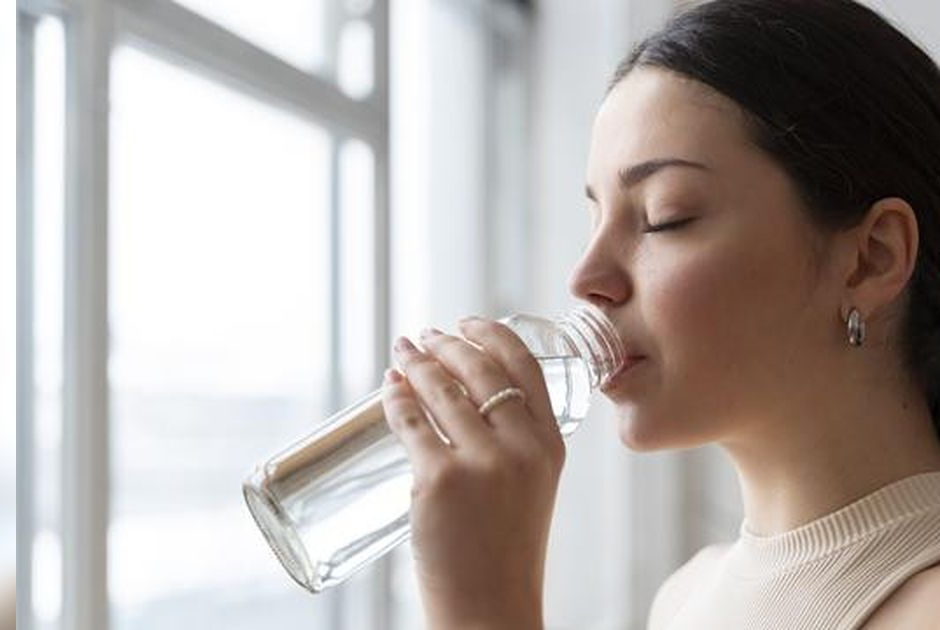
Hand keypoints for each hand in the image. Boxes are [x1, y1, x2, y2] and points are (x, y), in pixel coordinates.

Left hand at [381, 316, 564, 629]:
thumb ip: (515, 445)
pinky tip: (388, 388)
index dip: (492, 336)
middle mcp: (522, 447)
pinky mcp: (440, 481)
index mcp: (552, 445)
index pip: (525, 367)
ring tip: (402, 354)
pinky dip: (395, 399)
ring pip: (442, 391)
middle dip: (447, 345)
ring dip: (417, 364)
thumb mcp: (532, 488)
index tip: (468, 323)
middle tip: (425, 337)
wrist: (491, 607)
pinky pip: (410, 423)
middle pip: (480, 370)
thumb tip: (461, 400)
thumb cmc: (505, 553)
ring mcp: (482, 463)